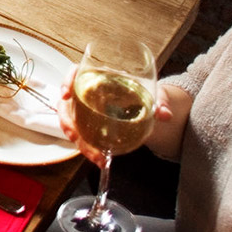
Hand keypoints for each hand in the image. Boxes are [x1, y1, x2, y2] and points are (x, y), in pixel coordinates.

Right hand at [55, 78, 174, 164]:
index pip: (76, 72)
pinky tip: (99, 158)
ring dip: (78, 140)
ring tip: (93, 154)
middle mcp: (88, 92)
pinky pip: (82, 134)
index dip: (67, 81)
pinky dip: (88, 148)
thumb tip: (164, 114)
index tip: (66, 94)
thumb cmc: (145, 94)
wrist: (147, 106)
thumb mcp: (153, 94)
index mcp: (99, 77)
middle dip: (67, 121)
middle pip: (67, 103)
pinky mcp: (90, 124)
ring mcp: (86, 109)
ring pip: (71, 122)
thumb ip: (159, 102)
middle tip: (74, 135)